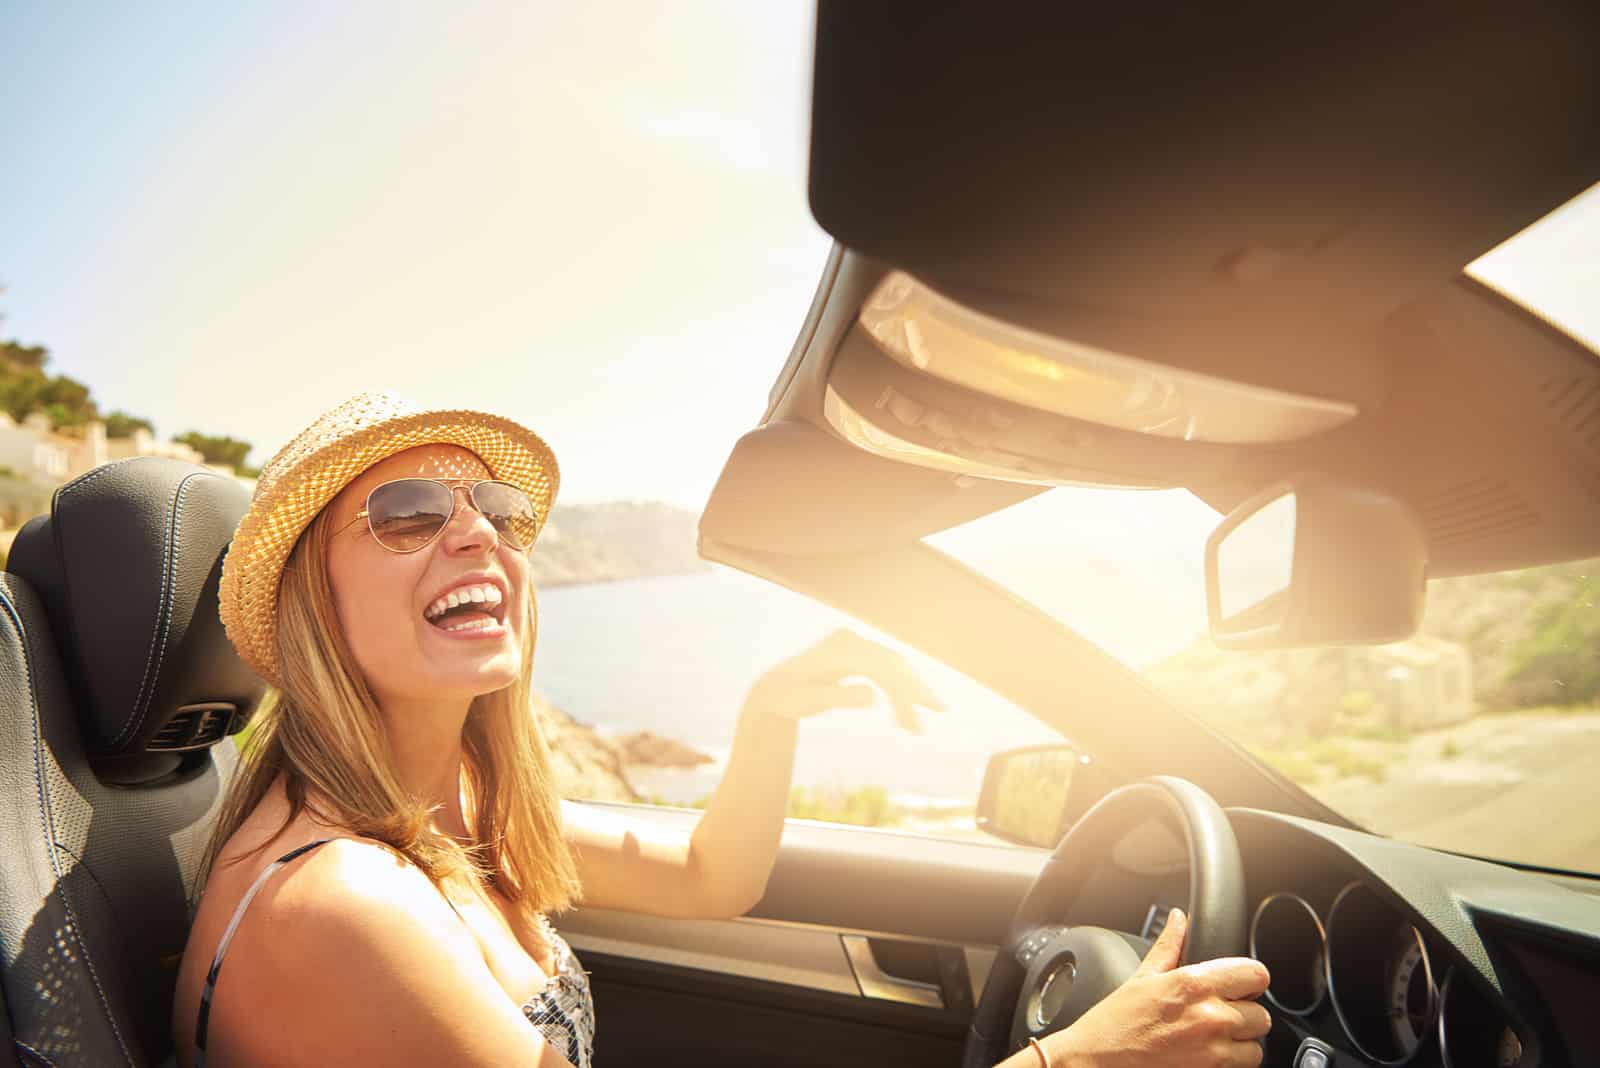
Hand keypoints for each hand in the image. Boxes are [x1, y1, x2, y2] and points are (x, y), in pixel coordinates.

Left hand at [744, 628, 942, 731]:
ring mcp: (854, 644)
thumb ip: (838, 697)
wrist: (773, 690)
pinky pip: (885, 671)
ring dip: (910, 694)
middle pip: (893, 663)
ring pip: (893, 667)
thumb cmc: (786, 698)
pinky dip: (898, 692)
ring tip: (920, 726)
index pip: (882, 667)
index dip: (905, 690)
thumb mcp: (808, 701)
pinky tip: (905, 715)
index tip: (921, 715)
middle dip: (917, 689)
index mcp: (840, 648)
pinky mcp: (857, 654)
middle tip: (942, 710)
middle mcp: (850, 639)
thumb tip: (872, 696)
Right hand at [1039, 909, 1270, 1067]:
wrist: (1099, 1061)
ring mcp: (1213, 1051)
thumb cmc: (1117, 1022)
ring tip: (1213, 1039)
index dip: (1249, 979)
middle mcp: (1210, 1017)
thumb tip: (1179, 918)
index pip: (1256, 975)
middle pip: (1261, 1015)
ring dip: (1240, 1044)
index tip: (1238, 985)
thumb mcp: (1142, 976)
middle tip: (1219, 1015)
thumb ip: (1170, 945)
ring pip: (1256, 1048)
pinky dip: (1230, 1064)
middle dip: (1244, 1015)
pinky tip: (1207, 1055)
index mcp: (1194, 984)